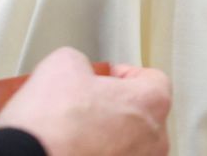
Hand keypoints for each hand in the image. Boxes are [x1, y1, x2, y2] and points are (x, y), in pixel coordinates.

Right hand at [0, 47, 170, 155]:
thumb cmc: (51, 126)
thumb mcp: (62, 64)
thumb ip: (82, 61)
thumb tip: (77, 69)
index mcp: (152, 103)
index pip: (152, 80)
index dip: (124, 74)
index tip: (106, 76)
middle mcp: (154, 140)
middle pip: (141, 115)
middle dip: (114, 107)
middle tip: (86, 102)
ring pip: (128, 144)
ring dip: (105, 136)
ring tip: (74, 131)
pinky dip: (93, 154)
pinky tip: (71, 150)